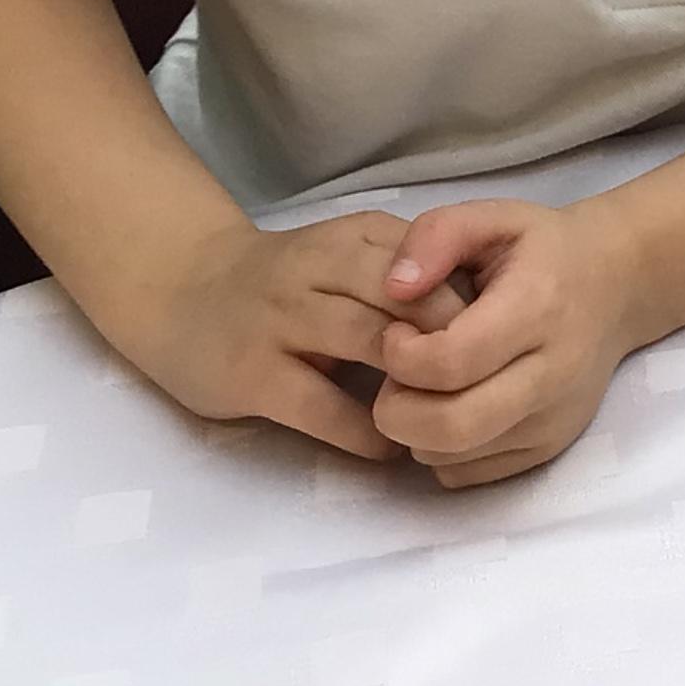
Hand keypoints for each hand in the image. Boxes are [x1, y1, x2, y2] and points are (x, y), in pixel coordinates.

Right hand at [97, 210, 468, 461]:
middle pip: (407, 297)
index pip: (432, 261)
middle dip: (454, 341)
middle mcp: (318, 270)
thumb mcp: (344, 255)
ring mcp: (281, 321)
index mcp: (352, 239)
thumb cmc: (283, 281)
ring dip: (415, 384)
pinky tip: (390, 446)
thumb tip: (487, 313)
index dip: (476, 303)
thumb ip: (402, 274)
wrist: (181, 291)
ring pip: (368, 343)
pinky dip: (364, 431)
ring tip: (444, 417)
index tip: (503, 339)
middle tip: (487, 382)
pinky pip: (321, 406)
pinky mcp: (252, 374)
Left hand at [370, 197, 647, 488]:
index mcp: (538, 308)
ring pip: (453, 458)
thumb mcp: (492, 216)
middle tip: (396, 374)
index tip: (396, 331)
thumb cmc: (543, 249)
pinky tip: (449, 406)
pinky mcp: (549, 448)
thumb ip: (435, 236)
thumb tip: (392, 289)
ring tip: (423, 386)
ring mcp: (554, 419)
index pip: (450, 361)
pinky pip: (468, 474)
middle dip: (396, 409)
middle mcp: (554, 373)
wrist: (616, 285)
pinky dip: (440, 450)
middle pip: (451, 426)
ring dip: (414, 430)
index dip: (402, 355)